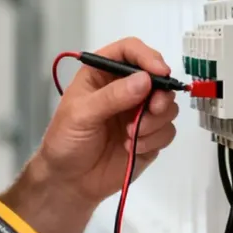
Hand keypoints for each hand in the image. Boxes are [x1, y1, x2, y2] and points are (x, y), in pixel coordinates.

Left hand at [39, 37, 179, 204]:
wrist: (69, 181)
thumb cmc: (66, 141)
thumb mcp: (81, 114)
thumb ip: (112, 97)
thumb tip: (145, 80)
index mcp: (102, 74)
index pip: (129, 51)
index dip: (147, 57)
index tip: (159, 72)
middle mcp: (124, 90)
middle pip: (157, 77)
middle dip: (159, 93)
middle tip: (152, 109)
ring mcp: (139, 113)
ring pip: (167, 105)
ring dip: (155, 120)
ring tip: (131, 136)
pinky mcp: (149, 137)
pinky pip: (167, 130)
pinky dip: (155, 139)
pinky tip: (133, 147)